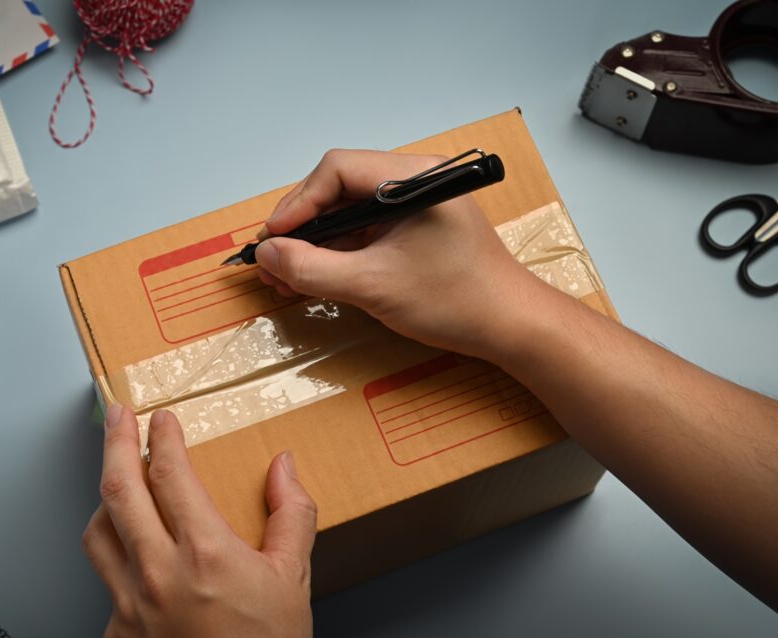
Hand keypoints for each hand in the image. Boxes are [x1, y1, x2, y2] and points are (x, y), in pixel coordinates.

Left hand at [83, 405, 316, 637]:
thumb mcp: (294, 582)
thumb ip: (291, 516)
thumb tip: (284, 469)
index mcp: (205, 555)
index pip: (171, 474)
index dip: (164, 438)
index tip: (162, 418)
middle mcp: (157, 574)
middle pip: (118, 489)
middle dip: (115, 442)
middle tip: (117, 416)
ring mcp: (128, 606)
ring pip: (97, 533)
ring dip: (106, 498)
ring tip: (120, 484)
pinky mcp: (116, 634)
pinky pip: (108, 581)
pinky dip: (121, 560)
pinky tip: (142, 562)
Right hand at [255, 149, 541, 360]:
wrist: (510, 326)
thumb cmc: (455, 301)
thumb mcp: (373, 286)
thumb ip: (312, 269)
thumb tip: (267, 253)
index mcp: (412, 178)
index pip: (336, 170)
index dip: (297, 204)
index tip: (272, 240)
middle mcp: (415, 181)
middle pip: (339, 188)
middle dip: (302, 227)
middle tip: (272, 261)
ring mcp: (417, 204)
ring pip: (350, 212)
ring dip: (317, 243)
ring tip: (286, 275)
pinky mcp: (417, 227)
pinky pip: (367, 230)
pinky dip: (339, 252)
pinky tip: (315, 275)